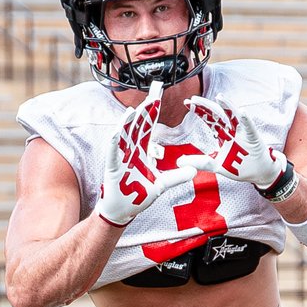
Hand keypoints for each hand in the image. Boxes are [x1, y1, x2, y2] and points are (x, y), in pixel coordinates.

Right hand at [95, 102, 168, 227]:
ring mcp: (121, 159)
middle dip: (144, 112)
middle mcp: (130, 152)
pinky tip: (117, 131)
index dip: (152, 114)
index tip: (157, 98)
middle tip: (151, 95)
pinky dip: (114, 142)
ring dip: (128, 123)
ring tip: (134, 109)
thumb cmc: (138, 196)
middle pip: (137, 128)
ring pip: (124, 136)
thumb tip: (193, 170)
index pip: (147, 128)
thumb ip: (177, 176)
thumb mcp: (162, 184)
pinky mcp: (113, 168)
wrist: (123, 211)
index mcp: (141, 152)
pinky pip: (113, 152)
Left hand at [190, 92, 287, 191]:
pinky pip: (250, 127)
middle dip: (206, 106)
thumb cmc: (239, 167)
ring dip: (228, 106)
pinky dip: (247, 120)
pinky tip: (242, 112)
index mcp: (223, 134)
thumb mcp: (215, 165)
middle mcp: (232, 130)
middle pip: (218, 114)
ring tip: (220, 97)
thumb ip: (199, 162)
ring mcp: (243, 133)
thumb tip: (179, 162)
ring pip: (234, 116)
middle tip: (194, 99)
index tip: (186, 102)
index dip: (198, 110)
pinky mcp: (253, 138)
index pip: (209, 119)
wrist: (258, 174)